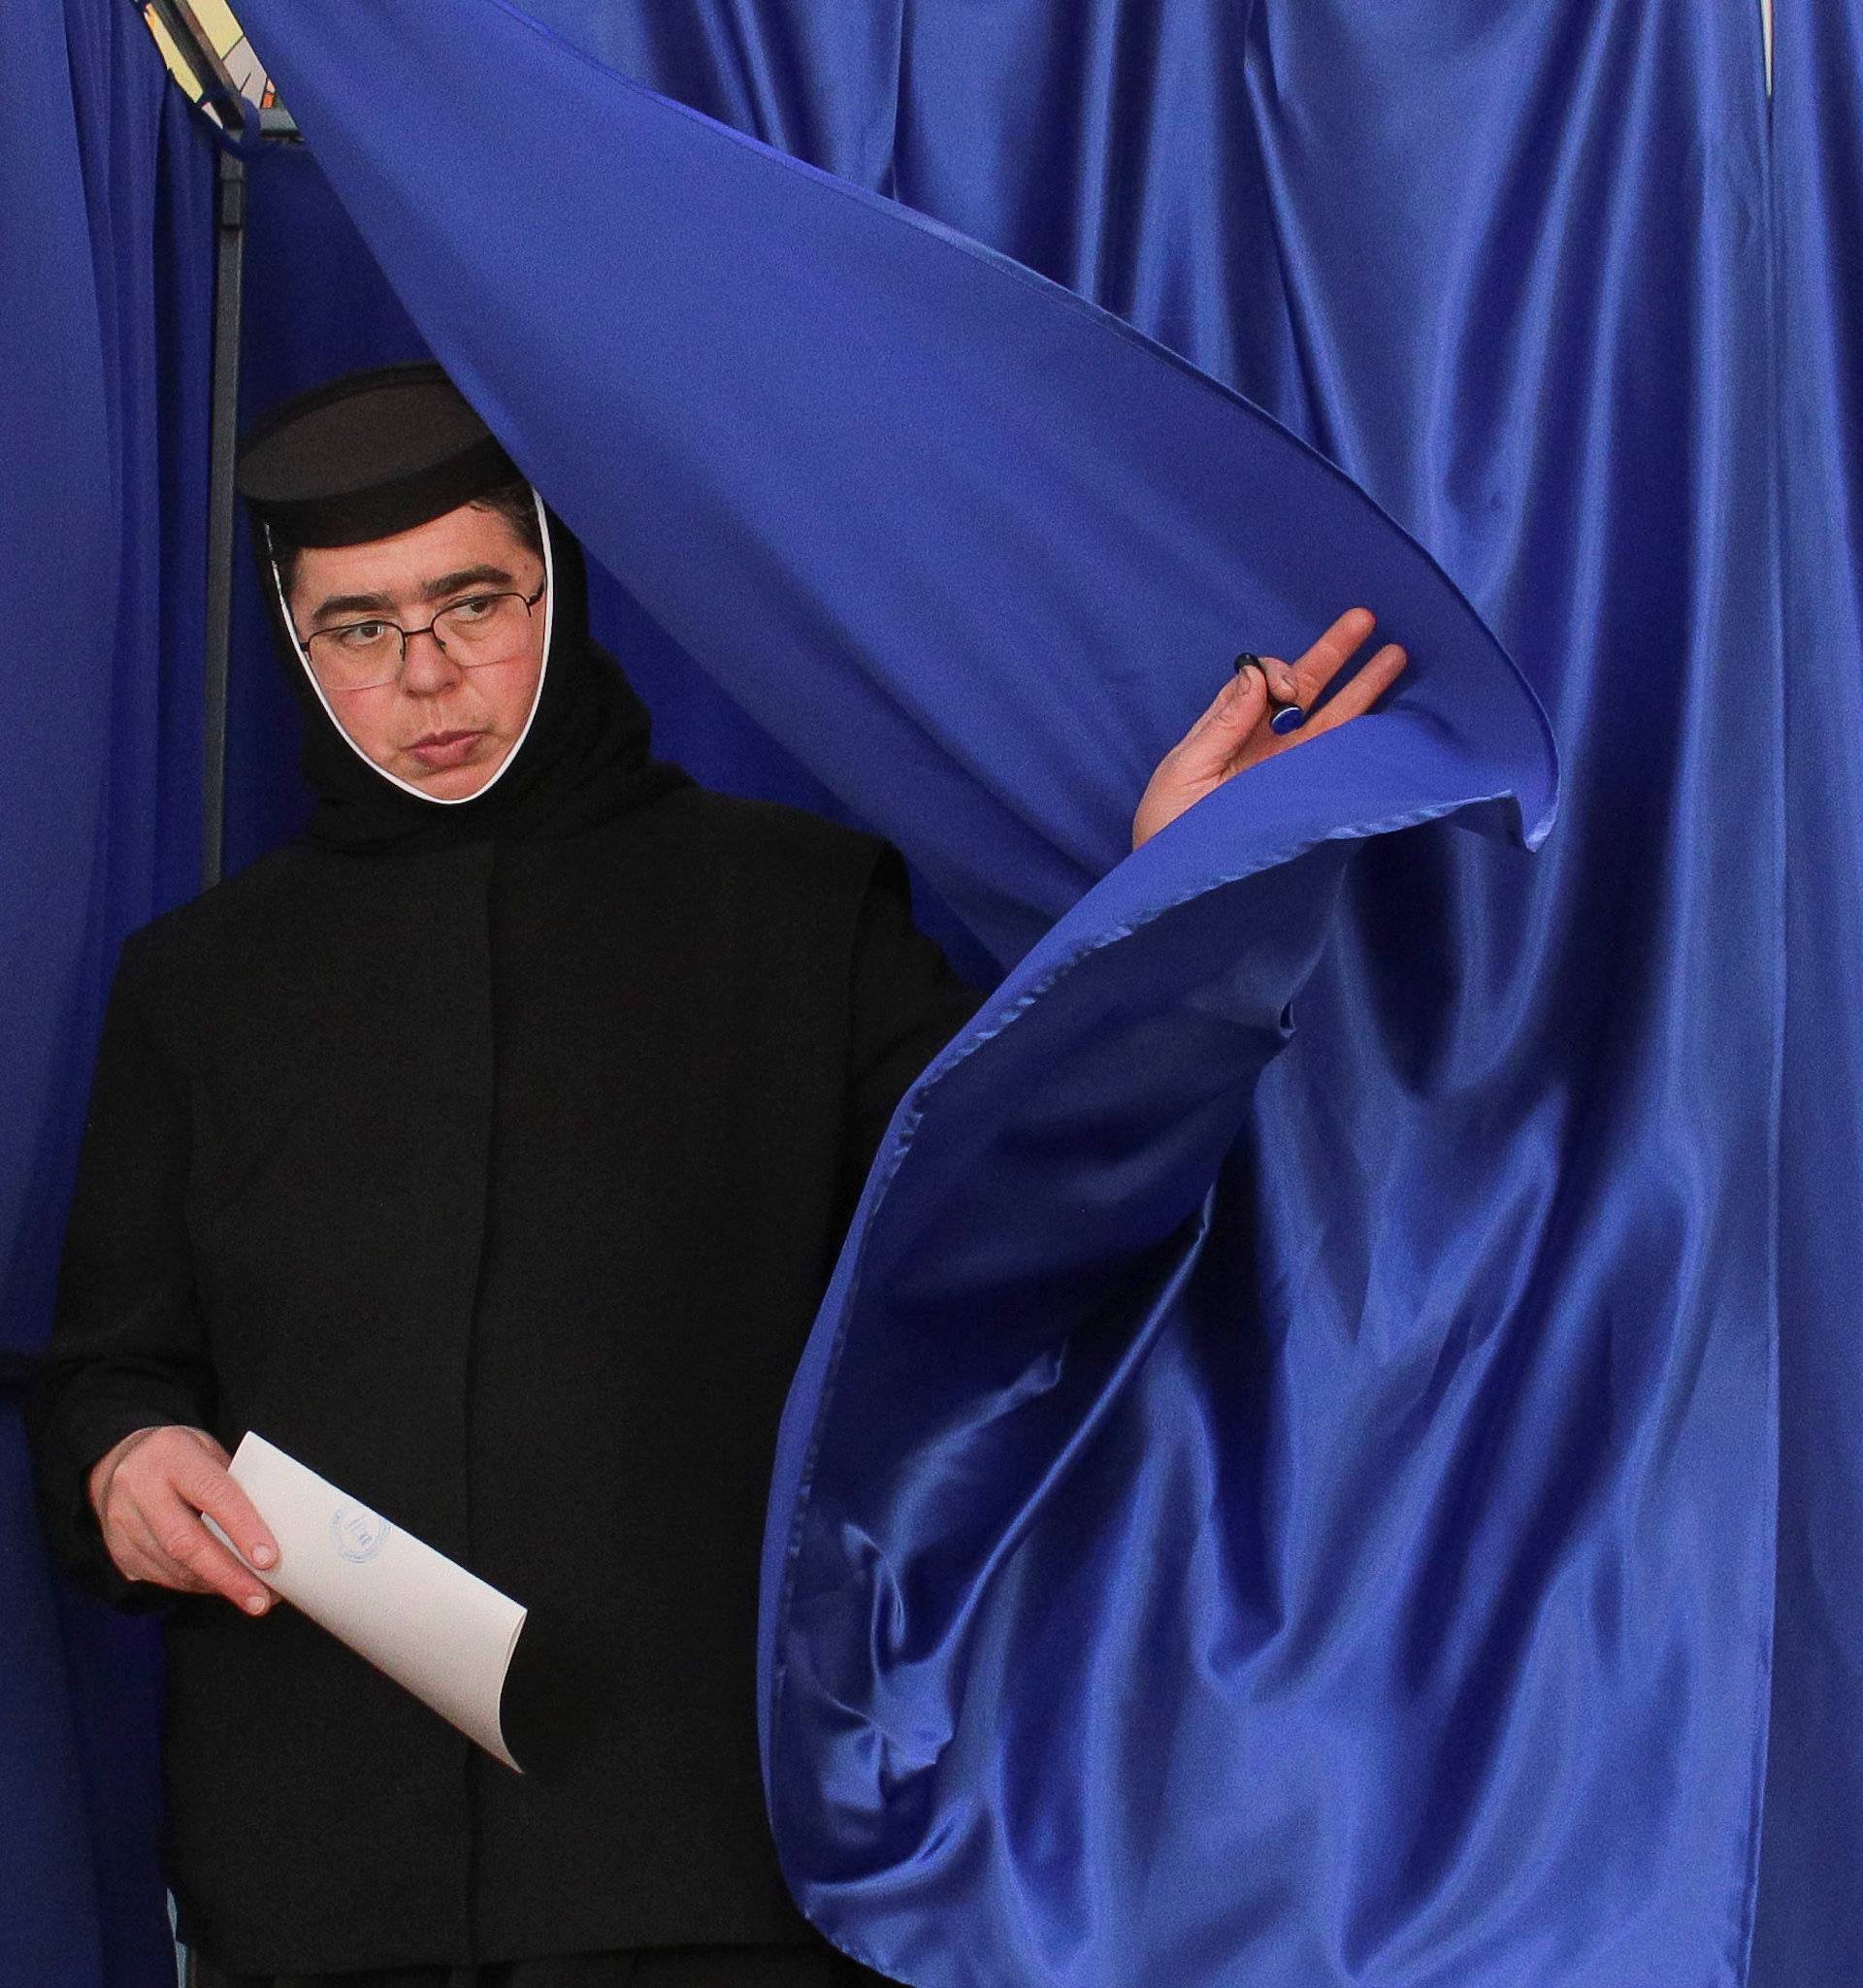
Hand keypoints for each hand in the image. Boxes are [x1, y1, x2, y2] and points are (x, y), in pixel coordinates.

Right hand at [88, 1425, 278, 1613]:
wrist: (120, 1460)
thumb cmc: (179, 1456)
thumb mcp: (208, 1450)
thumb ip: (234, 1484)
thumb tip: (275, 1530)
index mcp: (171, 1453)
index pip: (212, 1493)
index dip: (242, 1528)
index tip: (268, 1559)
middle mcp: (139, 1488)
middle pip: (185, 1542)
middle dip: (228, 1575)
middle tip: (261, 1599)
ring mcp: (123, 1522)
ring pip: (172, 1566)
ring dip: (215, 1585)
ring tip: (250, 1594)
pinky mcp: (118, 1550)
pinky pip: (160, 1577)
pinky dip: (194, 1585)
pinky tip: (219, 1585)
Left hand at [1132, 607, 1408, 848]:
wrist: (1178, 885)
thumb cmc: (1168, 830)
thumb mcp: (1184, 771)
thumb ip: (1222, 725)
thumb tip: (1254, 675)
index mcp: (1228, 733)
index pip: (1259, 683)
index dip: (1277, 672)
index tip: (1285, 688)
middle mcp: (1263, 746)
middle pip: (1305, 692)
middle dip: (1334, 655)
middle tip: (1366, 618)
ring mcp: (1288, 770)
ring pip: (1331, 720)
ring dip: (1362, 687)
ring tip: (1395, 654)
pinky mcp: (1305, 796)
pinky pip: (1338, 760)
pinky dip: (1364, 735)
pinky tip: (1391, 711)